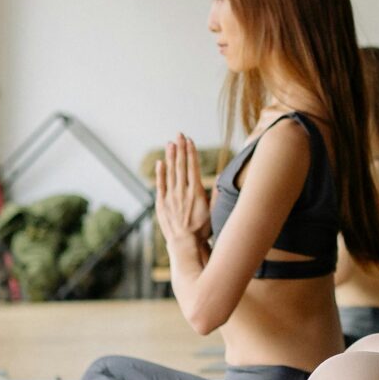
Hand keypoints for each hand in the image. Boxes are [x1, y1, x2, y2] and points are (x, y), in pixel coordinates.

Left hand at [154, 134, 209, 253]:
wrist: (185, 245)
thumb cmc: (202, 230)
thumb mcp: (213, 212)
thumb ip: (216, 194)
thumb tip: (218, 177)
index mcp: (196, 192)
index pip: (192, 167)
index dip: (191, 152)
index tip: (190, 140)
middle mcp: (182, 192)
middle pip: (181, 165)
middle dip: (181, 148)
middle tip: (179, 134)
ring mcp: (171, 197)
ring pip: (170, 172)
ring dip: (171, 156)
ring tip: (170, 143)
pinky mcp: (161, 204)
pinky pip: (160, 185)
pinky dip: (160, 173)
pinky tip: (160, 162)